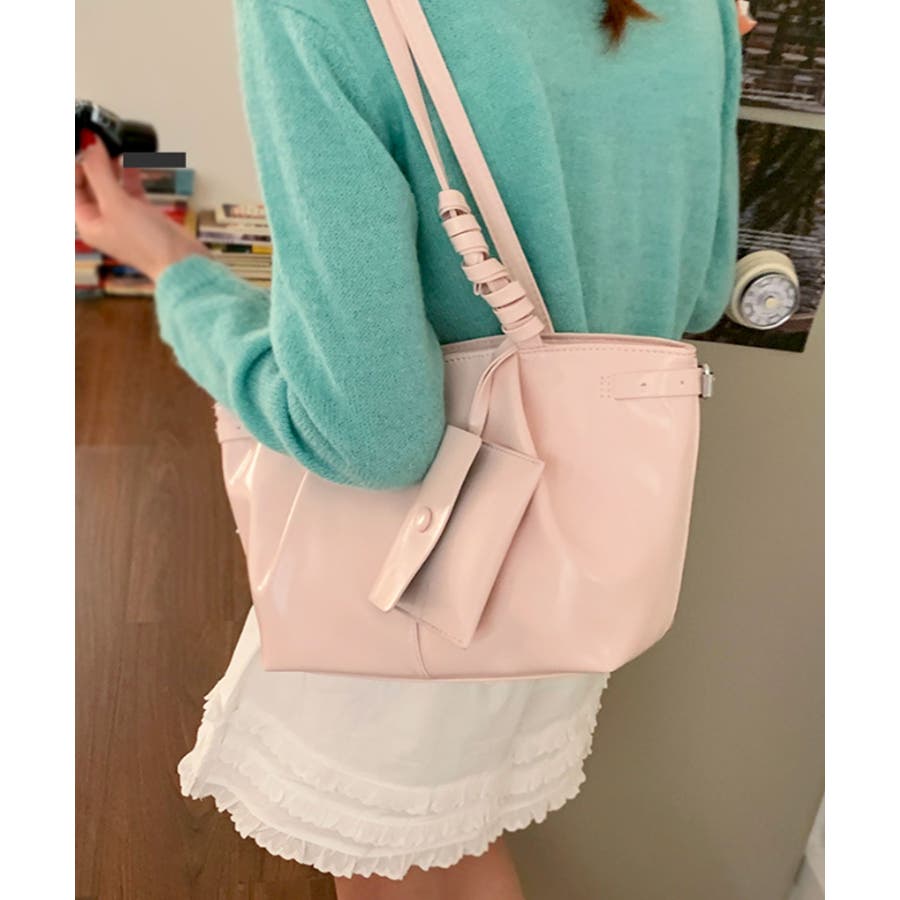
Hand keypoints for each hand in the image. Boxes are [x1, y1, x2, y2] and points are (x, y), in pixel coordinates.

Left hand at [75, 138, 210, 282]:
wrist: (182, 262)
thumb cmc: (147, 243)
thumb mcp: (116, 204)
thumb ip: (99, 172)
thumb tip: (89, 144)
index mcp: (88, 223)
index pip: (72, 187)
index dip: (76, 164)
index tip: (86, 144)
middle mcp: (103, 220)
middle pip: (90, 184)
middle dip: (95, 163)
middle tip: (102, 142)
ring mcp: (124, 218)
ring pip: (112, 185)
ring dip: (113, 167)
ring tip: (117, 147)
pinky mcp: (143, 215)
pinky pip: (131, 190)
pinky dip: (131, 175)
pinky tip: (134, 161)